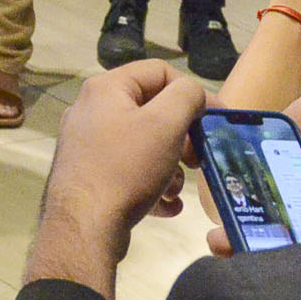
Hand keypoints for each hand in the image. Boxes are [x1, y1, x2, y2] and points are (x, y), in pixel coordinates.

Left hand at [24, 62, 208, 294]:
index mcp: (106, 89)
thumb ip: (186, 97)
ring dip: (169, 168)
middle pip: (152, 112)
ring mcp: (87, 145)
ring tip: (174, 190)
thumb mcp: (165, 124)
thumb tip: (192, 93)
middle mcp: (91, 111)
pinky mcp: (89, 175)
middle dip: (181, 138)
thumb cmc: (126, 168)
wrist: (84, 227)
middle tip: (198, 160)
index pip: (160, 72)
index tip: (216, 119)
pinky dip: (152, 186)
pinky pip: (130, 171)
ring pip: (144, 146)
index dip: (193, 92)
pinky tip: (166, 206)